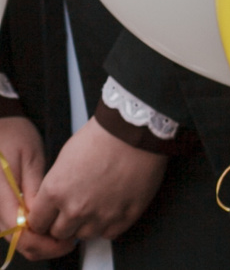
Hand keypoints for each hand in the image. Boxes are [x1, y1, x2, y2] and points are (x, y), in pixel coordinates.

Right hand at [0, 116, 65, 259]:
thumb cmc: (14, 135)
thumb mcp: (32, 158)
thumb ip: (36, 189)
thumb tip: (47, 215)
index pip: (18, 231)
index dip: (43, 242)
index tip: (65, 241)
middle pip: (14, 239)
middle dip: (42, 246)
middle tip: (68, 243)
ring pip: (11, 236)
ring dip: (35, 241)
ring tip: (61, 234)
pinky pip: (9, 225)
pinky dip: (28, 231)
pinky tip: (47, 225)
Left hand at [24, 119, 164, 246]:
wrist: (136, 130)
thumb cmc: (101, 137)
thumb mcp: (64, 158)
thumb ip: (56, 186)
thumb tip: (56, 202)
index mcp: (55, 192)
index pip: (38, 223)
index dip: (45, 218)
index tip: (51, 215)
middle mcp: (75, 209)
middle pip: (60, 233)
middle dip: (65, 223)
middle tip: (76, 208)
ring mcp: (102, 215)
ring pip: (85, 235)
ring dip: (88, 224)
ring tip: (97, 206)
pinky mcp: (126, 215)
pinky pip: (110, 233)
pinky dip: (109, 224)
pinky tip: (112, 208)